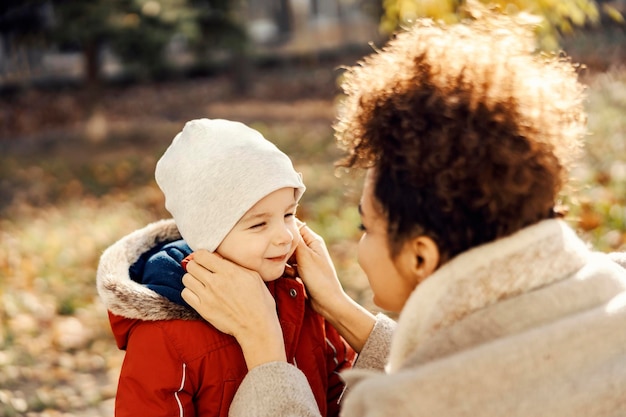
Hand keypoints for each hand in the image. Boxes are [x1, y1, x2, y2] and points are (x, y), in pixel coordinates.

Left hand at [182, 250, 286, 368]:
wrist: (256, 326)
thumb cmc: (259, 301)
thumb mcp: (253, 276)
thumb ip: (234, 265)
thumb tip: (219, 258)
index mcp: (228, 271)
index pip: (201, 255)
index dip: (201, 256)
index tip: (205, 260)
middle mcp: (215, 282)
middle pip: (191, 266)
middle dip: (196, 266)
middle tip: (203, 270)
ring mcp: (207, 296)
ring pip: (186, 279)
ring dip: (192, 279)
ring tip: (201, 283)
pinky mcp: (203, 309)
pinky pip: (185, 294)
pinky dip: (190, 292)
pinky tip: (199, 294)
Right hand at [295, 222, 375, 351]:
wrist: (327, 302)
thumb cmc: (319, 279)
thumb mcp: (306, 257)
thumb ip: (295, 240)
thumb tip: (286, 222)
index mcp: (313, 240)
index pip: (295, 226)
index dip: (285, 229)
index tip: (275, 235)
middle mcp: (309, 248)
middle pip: (289, 241)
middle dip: (283, 248)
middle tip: (284, 257)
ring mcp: (304, 260)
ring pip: (286, 254)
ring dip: (284, 261)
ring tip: (290, 270)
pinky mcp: (300, 271)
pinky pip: (287, 266)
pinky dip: (286, 270)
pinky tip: (291, 277)